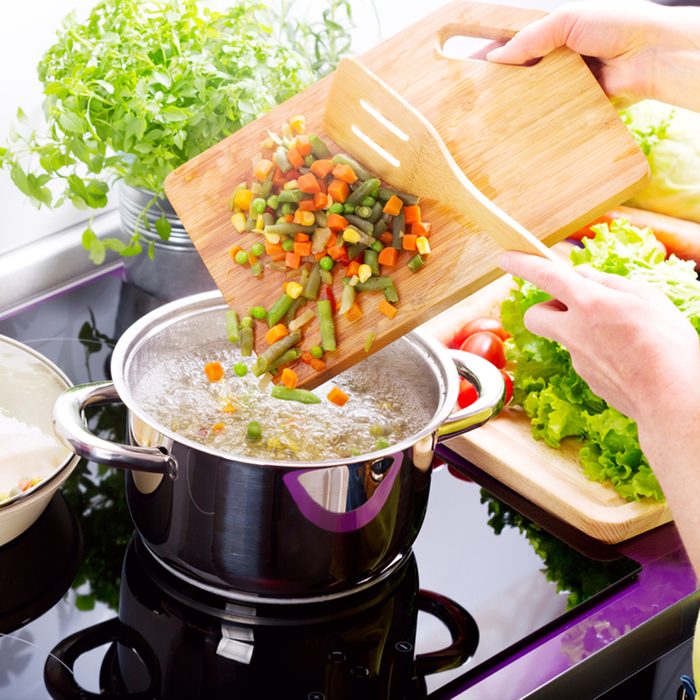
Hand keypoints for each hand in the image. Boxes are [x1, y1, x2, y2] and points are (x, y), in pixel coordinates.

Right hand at [487, 0, 699, 110]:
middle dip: (499, 83)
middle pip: (520, 72)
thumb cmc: (616, 25)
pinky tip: (519, 125)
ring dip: (516, 103)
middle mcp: (558, 58)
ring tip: (490, 114)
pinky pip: (552, 112)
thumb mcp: (567, 21)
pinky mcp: (576, 104)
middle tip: (474, 97)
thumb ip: (531, 38)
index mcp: (554, 32)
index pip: (514, 43)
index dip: (491, 55)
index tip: (467, 68)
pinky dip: (538, 118)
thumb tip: (496, 58)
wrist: (652, 55)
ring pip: (533, 95)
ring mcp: (567, 82)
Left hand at [497, 251, 699, 429]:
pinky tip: (627, 355)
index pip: (545, 276)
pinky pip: (585, 358)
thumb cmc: (666, 343)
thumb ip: (608, 283)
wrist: (671, 397)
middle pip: (535, 315)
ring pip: (564, 337)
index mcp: (588, 303)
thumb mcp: (645, 298)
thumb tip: (582, 275)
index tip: (505, 258)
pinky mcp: (587, 380)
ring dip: (580, 329)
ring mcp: (577, 359)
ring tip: (621, 332)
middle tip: (574, 304)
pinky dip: (598, 352)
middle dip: (546, 307)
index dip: (522, 264)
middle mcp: (573, 331)